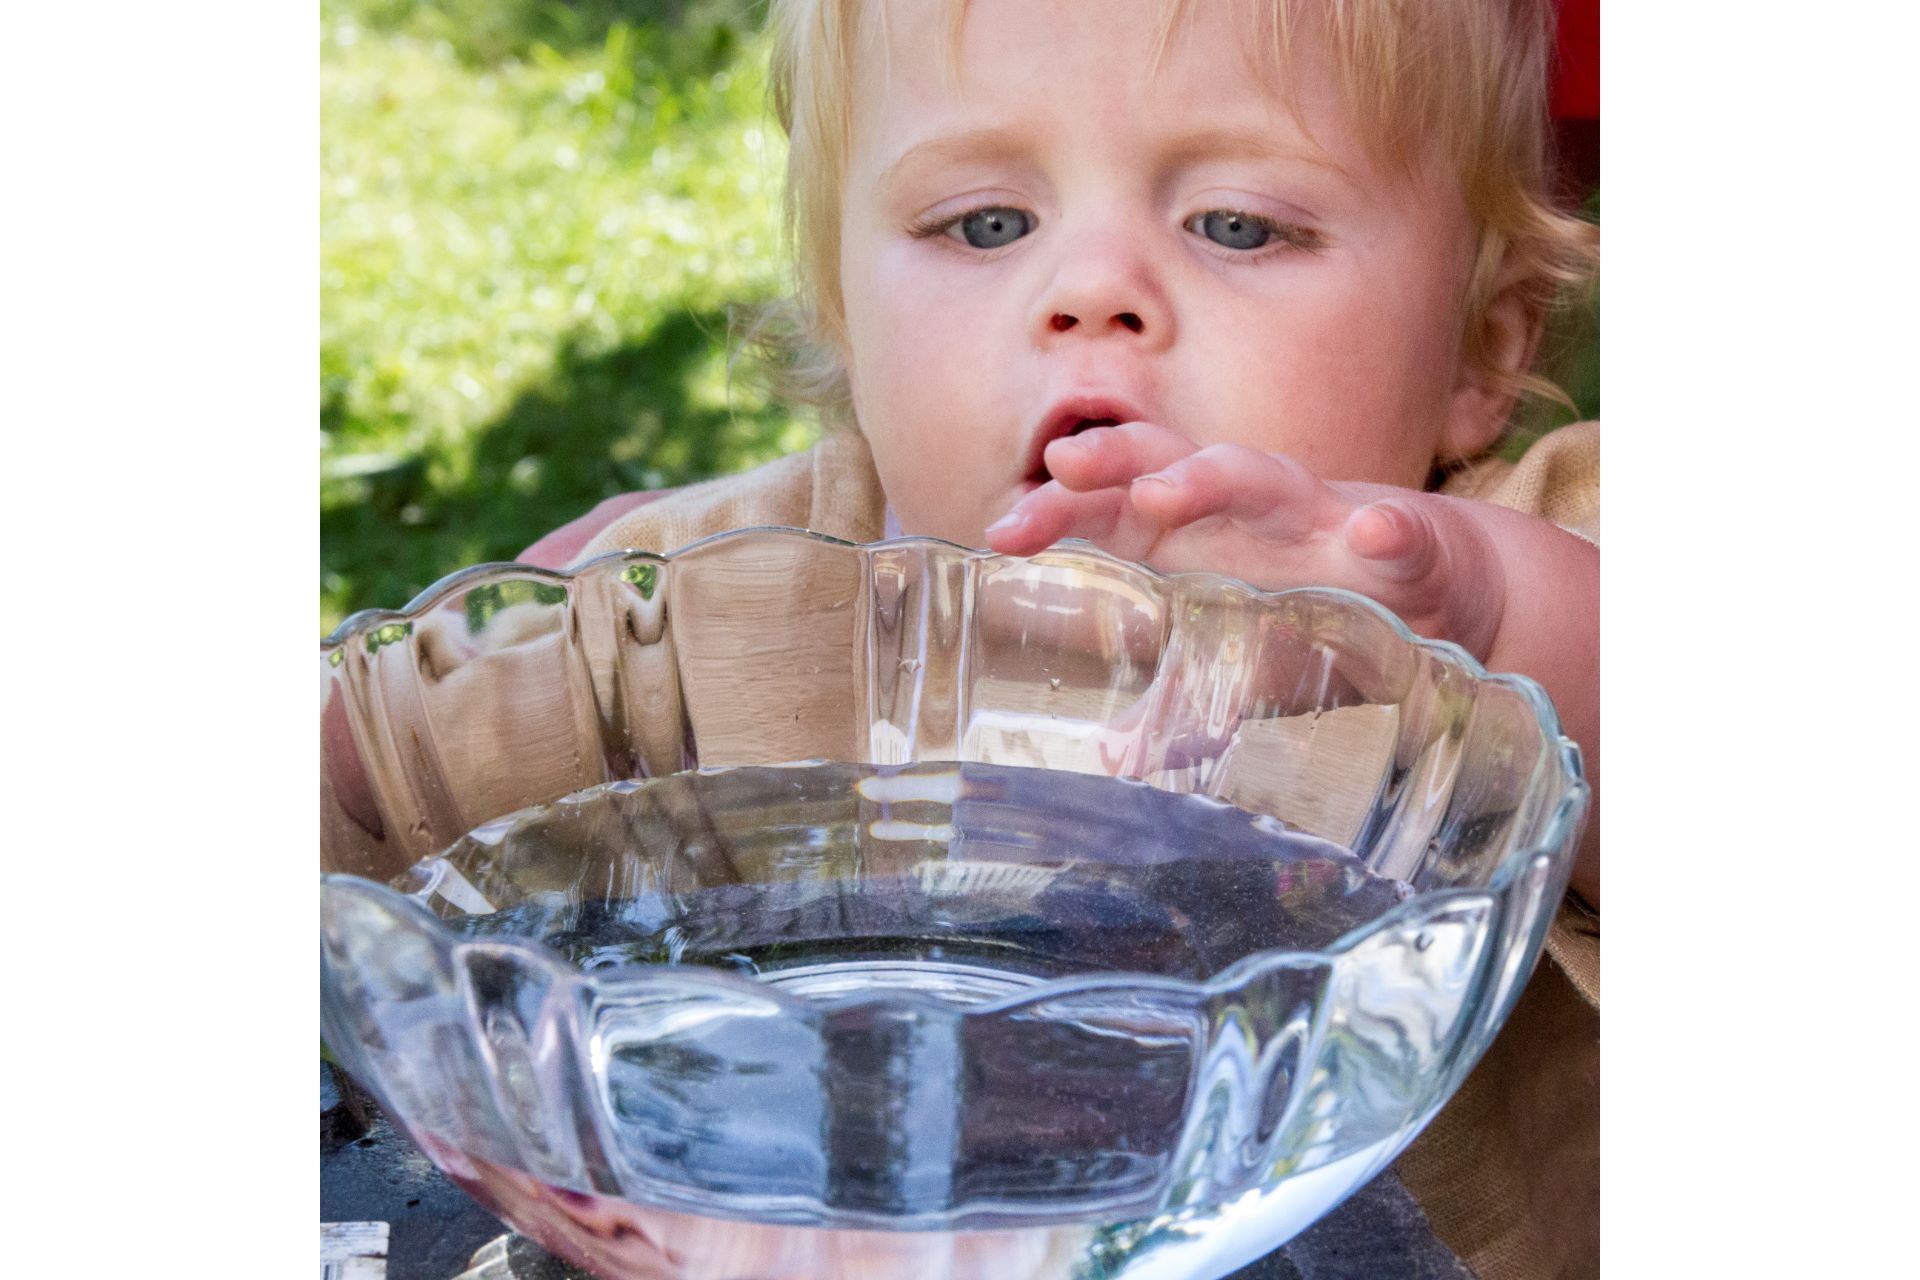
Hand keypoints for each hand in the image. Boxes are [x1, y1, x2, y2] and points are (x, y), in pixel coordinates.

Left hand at [985, 422, 1506, 659]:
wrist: (1438, 593)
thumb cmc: (1318, 614)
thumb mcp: (1241, 666)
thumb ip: (1181, 703)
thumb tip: (1116, 756)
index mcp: (1203, 534)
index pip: (1115, 505)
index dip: (1059, 509)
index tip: (999, 534)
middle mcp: (1252, 510)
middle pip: (1171, 464)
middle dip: (1117, 458)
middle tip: (1065, 464)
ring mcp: (1327, 522)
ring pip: (1265, 478)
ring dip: (1210, 478)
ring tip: (1162, 494)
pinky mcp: (1409, 547)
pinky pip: (1401, 532)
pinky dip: (1389, 529)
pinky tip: (1376, 531)